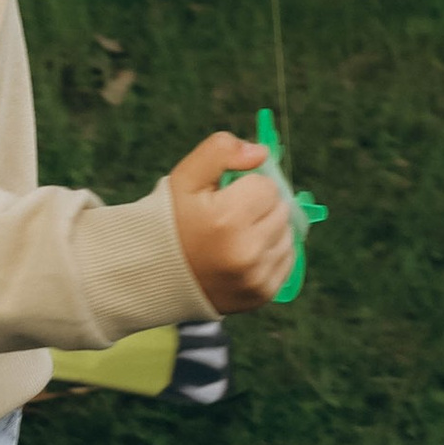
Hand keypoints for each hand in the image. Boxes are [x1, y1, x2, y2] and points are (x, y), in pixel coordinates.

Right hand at [168, 130, 293, 316]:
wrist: (156, 273)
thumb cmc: (173, 219)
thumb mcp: (186, 176)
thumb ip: (221, 150)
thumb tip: (262, 152)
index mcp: (227, 219)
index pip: (267, 186)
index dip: (247, 185)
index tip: (226, 197)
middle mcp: (246, 252)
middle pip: (281, 209)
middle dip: (260, 206)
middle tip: (230, 215)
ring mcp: (255, 277)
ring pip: (287, 234)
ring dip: (269, 229)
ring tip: (236, 235)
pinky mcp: (262, 294)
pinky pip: (287, 259)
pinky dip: (272, 252)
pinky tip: (245, 252)